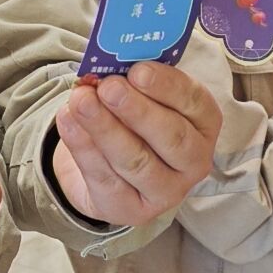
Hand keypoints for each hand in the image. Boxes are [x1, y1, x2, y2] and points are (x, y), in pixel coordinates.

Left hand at [50, 62, 222, 226]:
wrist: (111, 170)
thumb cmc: (134, 121)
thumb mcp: (143, 95)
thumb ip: (135, 80)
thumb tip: (111, 63)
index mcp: (204, 123)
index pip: (193, 102)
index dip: (166, 86)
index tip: (138, 71)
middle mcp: (194, 161)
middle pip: (171, 137)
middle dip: (137, 110)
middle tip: (108, 87)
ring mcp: (167, 191)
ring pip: (136, 161)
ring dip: (105, 128)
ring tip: (80, 101)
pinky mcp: (131, 209)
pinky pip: (105, 179)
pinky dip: (83, 148)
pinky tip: (68, 121)